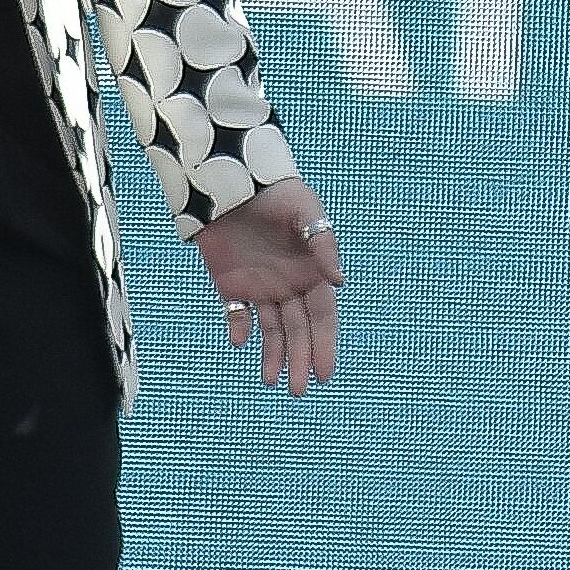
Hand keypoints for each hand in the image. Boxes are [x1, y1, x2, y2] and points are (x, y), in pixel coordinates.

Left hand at [198, 180, 342, 395]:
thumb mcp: (304, 211)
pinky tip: (240, 342)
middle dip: (299, 360)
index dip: (324, 344)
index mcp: (311, 272)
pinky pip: (236, 313)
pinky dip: (238, 328)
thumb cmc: (276, 192)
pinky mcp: (230, 283)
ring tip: (271, 381)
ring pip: (270, 330)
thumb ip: (322, 245)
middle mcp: (288, 284)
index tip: (324, 373)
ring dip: (272, 354)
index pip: (322, 317)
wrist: (231, 180)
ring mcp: (260, 286)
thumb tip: (339, 281)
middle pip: (297, 331)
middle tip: (297, 390)